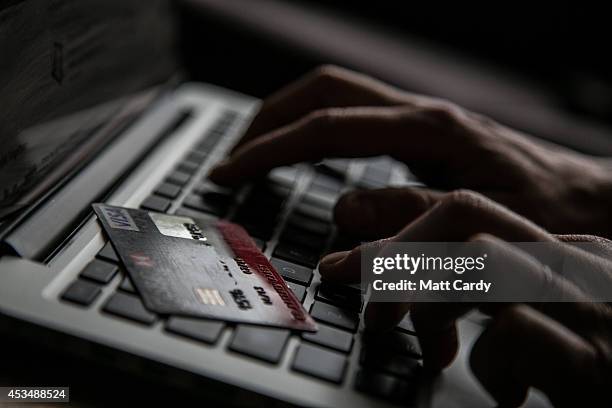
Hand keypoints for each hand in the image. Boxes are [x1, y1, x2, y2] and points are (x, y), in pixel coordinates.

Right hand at [209, 65, 611, 237]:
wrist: (584, 198)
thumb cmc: (544, 212)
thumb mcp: (483, 223)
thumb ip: (413, 216)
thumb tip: (344, 211)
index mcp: (429, 130)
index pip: (329, 126)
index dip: (273, 147)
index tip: (233, 169)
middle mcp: (419, 113)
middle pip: (323, 90)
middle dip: (269, 119)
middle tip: (233, 156)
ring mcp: (418, 117)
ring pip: (335, 95)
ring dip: (288, 117)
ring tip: (254, 150)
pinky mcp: (420, 131)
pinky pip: (353, 114)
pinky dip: (314, 128)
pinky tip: (303, 151)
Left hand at [318, 190, 611, 407]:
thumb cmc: (595, 357)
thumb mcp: (545, 312)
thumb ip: (487, 292)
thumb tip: (408, 294)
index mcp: (555, 248)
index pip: (465, 210)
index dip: (396, 234)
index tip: (348, 267)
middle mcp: (571, 262)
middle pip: (465, 212)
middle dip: (397, 255)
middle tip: (373, 310)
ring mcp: (585, 304)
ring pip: (482, 258)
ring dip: (432, 307)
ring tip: (436, 352)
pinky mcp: (593, 360)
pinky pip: (512, 333)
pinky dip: (487, 364)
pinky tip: (508, 392)